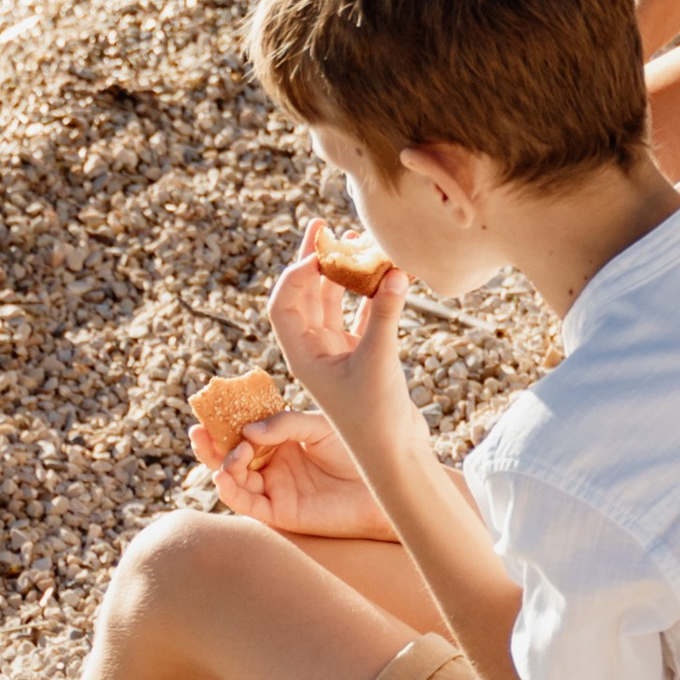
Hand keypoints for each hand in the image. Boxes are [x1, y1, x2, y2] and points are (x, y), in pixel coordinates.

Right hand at [194, 401, 389, 541]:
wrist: (384, 483)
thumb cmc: (358, 450)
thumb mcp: (319, 426)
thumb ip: (284, 424)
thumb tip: (247, 431)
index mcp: (281, 439)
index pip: (243, 429)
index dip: (224, 421)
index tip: (206, 409)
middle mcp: (273, 463)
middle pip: (230, 454)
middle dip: (211, 444)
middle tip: (199, 431)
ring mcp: (274, 487)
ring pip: (233, 478)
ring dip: (223, 465)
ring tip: (231, 454)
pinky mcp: (279, 512)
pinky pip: (246, 503)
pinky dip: (230, 491)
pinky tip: (223, 477)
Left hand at [265, 233, 413, 443]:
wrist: (393, 454)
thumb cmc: (375, 416)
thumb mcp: (379, 360)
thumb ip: (385, 314)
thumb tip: (395, 271)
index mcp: (302, 354)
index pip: (284, 303)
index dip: (298, 274)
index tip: (324, 252)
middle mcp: (313, 350)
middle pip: (303, 295)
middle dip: (312, 260)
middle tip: (322, 225)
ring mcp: (336, 353)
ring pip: (331, 302)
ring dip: (341, 273)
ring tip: (355, 242)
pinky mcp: (361, 356)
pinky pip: (358, 315)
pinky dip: (369, 294)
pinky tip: (385, 274)